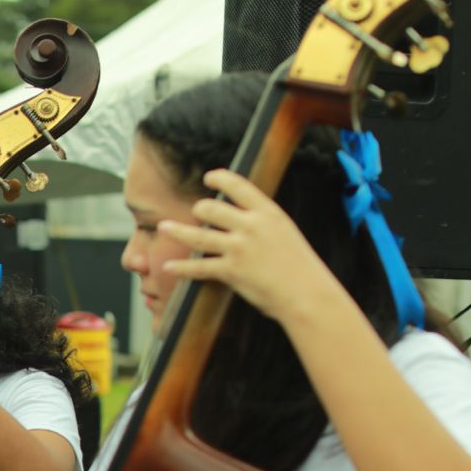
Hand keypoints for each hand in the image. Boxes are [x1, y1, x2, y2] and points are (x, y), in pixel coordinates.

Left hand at [158, 169, 351, 330]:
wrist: (307, 294)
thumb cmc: (301, 268)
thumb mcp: (286, 233)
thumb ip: (264, 224)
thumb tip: (245, 220)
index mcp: (268, 212)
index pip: (239, 186)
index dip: (220, 178)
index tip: (208, 176)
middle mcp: (251, 226)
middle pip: (212, 208)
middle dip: (200, 209)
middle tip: (196, 211)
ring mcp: (239, 248)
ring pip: (199, 235)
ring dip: (178, 231)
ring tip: (163, 227)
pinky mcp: (231, 271)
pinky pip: (198, 267)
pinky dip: (180, 268)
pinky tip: (168, 267)